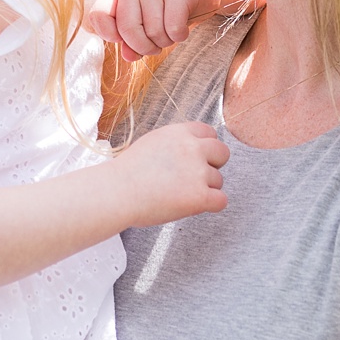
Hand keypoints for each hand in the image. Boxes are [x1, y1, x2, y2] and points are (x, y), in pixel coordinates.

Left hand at [86, 0, 222, 61]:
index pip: (97, 15)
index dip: (107, 33)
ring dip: (165, 42)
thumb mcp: (146, 23)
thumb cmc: (168, 7)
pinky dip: (180, 36)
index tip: (121, 40)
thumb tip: (128, 56)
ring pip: (153, 33)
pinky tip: (183, 27)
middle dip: (144, 47)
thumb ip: (131, 41)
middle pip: (128, 31)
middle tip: (155, 46)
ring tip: (171, 31)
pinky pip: (173, 29)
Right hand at [112, 121, 229, 224]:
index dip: (206, 148)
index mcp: (180, 133)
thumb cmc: (126, 173)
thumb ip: (176, 144)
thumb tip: (191, 150)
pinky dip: (211, 205)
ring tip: (179, 195)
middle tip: (195, 178)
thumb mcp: (152, 143)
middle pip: (222, 153)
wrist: (116, 193)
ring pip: (219, 180)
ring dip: (206, 189)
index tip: (197, 159)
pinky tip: (193, 207)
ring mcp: (198, 172)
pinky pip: (221, 201)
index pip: (210, 133)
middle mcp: (193, 149)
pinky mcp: (199, 196)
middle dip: (214, 165)